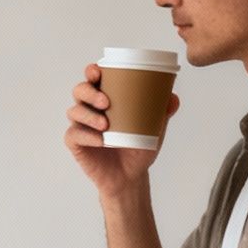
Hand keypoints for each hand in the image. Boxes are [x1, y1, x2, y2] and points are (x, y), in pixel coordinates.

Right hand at [65, 64, 180, 197]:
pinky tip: (100, 140)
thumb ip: (163, 112)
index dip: (92, 71)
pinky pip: (74, 135)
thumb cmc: (139, 147)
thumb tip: (173, 98)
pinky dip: (87, 136)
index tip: (98, 71)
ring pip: (74, 112)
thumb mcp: (154, 129)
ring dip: (88, 115)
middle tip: (106, 102)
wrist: (131, 176)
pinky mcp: (76, 144)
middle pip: (79, 91)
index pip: (93, 79)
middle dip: (89, 92)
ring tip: (105, 125)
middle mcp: (90, 109)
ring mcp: (81, 126)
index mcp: (105, 99)